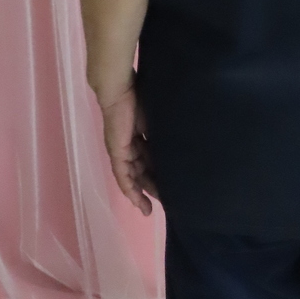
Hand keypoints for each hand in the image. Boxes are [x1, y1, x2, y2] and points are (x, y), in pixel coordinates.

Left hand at [98, 75, 159, 215]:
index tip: (170, 187)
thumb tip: (182, 145)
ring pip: (132, 177)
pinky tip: (136, 200)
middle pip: (141, 172)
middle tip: (164, 202)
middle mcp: (129, 147)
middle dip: (151, 188)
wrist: (121, 88)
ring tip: (149, 209)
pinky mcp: (116, 151)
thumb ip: (163, 135)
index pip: (150, 161)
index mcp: (139, 138)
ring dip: (140, 193)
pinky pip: (122, 175)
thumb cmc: (140, 98)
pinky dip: (129, 188)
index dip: (158, 174)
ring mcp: (121, 150)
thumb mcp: (157, 122)